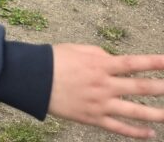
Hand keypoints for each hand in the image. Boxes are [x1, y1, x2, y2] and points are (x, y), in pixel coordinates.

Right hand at [49, 44, 163, 138]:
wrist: (31, 79)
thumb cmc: (52, 60)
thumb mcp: (76, 49)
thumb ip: (99, 53)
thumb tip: (115, 60)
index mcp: (100, 64)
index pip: (134, 63)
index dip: (155, 62)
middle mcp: (104, 85)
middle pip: (140, 88)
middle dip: (162, 87)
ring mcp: (99, 103)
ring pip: (134, 112)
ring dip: (156, 114)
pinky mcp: (92, 118)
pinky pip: (118, 128)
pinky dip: (135, 132)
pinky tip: (150, 134)